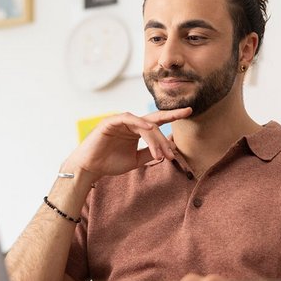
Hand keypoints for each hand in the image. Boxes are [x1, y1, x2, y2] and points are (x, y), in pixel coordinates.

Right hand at [63, 108, 191, 181]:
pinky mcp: (111, 121)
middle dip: (170, 119)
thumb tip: (169, 151)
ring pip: (144, 124)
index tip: (189, 112)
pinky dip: (140, 125)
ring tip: (161, 155)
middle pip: (154, 121)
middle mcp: (130, 123)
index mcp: (136, 130)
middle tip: (182, 127)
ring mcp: (120, 120)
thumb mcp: (135, 160)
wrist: (90, 168)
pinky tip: (149, 131)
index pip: (157, 122)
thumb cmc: (110, 163)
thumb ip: (150, 153)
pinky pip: (129, 119)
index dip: (172, 116)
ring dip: (155, 139)